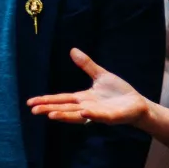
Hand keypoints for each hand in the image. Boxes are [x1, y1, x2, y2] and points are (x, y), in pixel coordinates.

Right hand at [27, 48, 151, 124]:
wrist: (137, 103)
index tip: (31, 103)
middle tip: (34, 111)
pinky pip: (100, 116)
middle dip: (50, 109)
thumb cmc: (118, 92)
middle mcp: (87, 107)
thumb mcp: (100, 75)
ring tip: (51, 115)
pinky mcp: (111, 117)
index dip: (47, 100)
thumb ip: (86, 65)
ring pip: (79, 115)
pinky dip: (92, 114)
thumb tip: (72, 50)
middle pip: (65, 108)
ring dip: (65, 115)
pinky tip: (84, 112)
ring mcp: (98, 113)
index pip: (62, 99)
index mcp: (83, 98)